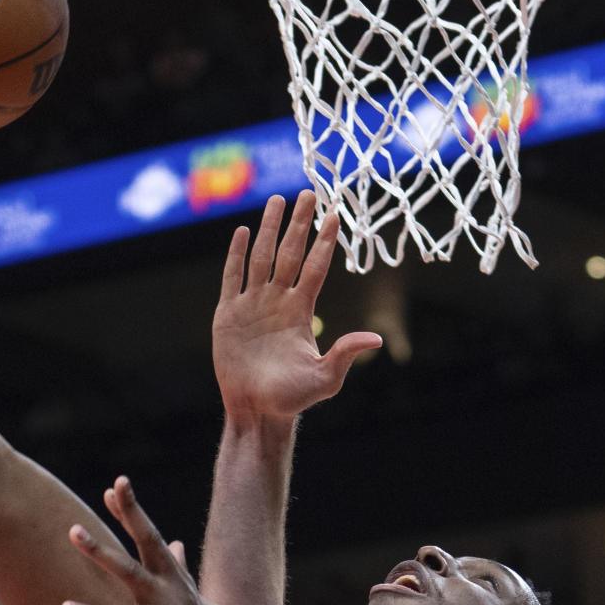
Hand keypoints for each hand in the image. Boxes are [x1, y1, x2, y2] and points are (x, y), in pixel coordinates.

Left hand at [60, 477, 268, 604]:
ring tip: (74, 531)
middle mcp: (174, 589)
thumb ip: (181, 572)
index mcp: (177, 582)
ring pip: (129, 572)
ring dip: (100, 550)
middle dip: (131, 512)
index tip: (115, 486)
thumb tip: (176, 543)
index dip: (133, 512)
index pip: (153, 538)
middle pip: (149, 542)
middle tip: (113, 486)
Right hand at [212, 191, 381, 423]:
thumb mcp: (324, 378)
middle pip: (290, 254)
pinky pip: (232, 278)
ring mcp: (252, 305)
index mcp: (301, 312)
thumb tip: (376, 339)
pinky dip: (237, 255)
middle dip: (299, 224)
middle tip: (308, 193)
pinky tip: (243, 232)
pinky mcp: (228, 315)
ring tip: (278, 200)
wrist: (256, 411)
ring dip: (270, 229)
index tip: (334, 215)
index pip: (315, 268)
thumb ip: (344, 354)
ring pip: (262, 257)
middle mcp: (278, 302)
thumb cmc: (291, 399)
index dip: (324, 242)